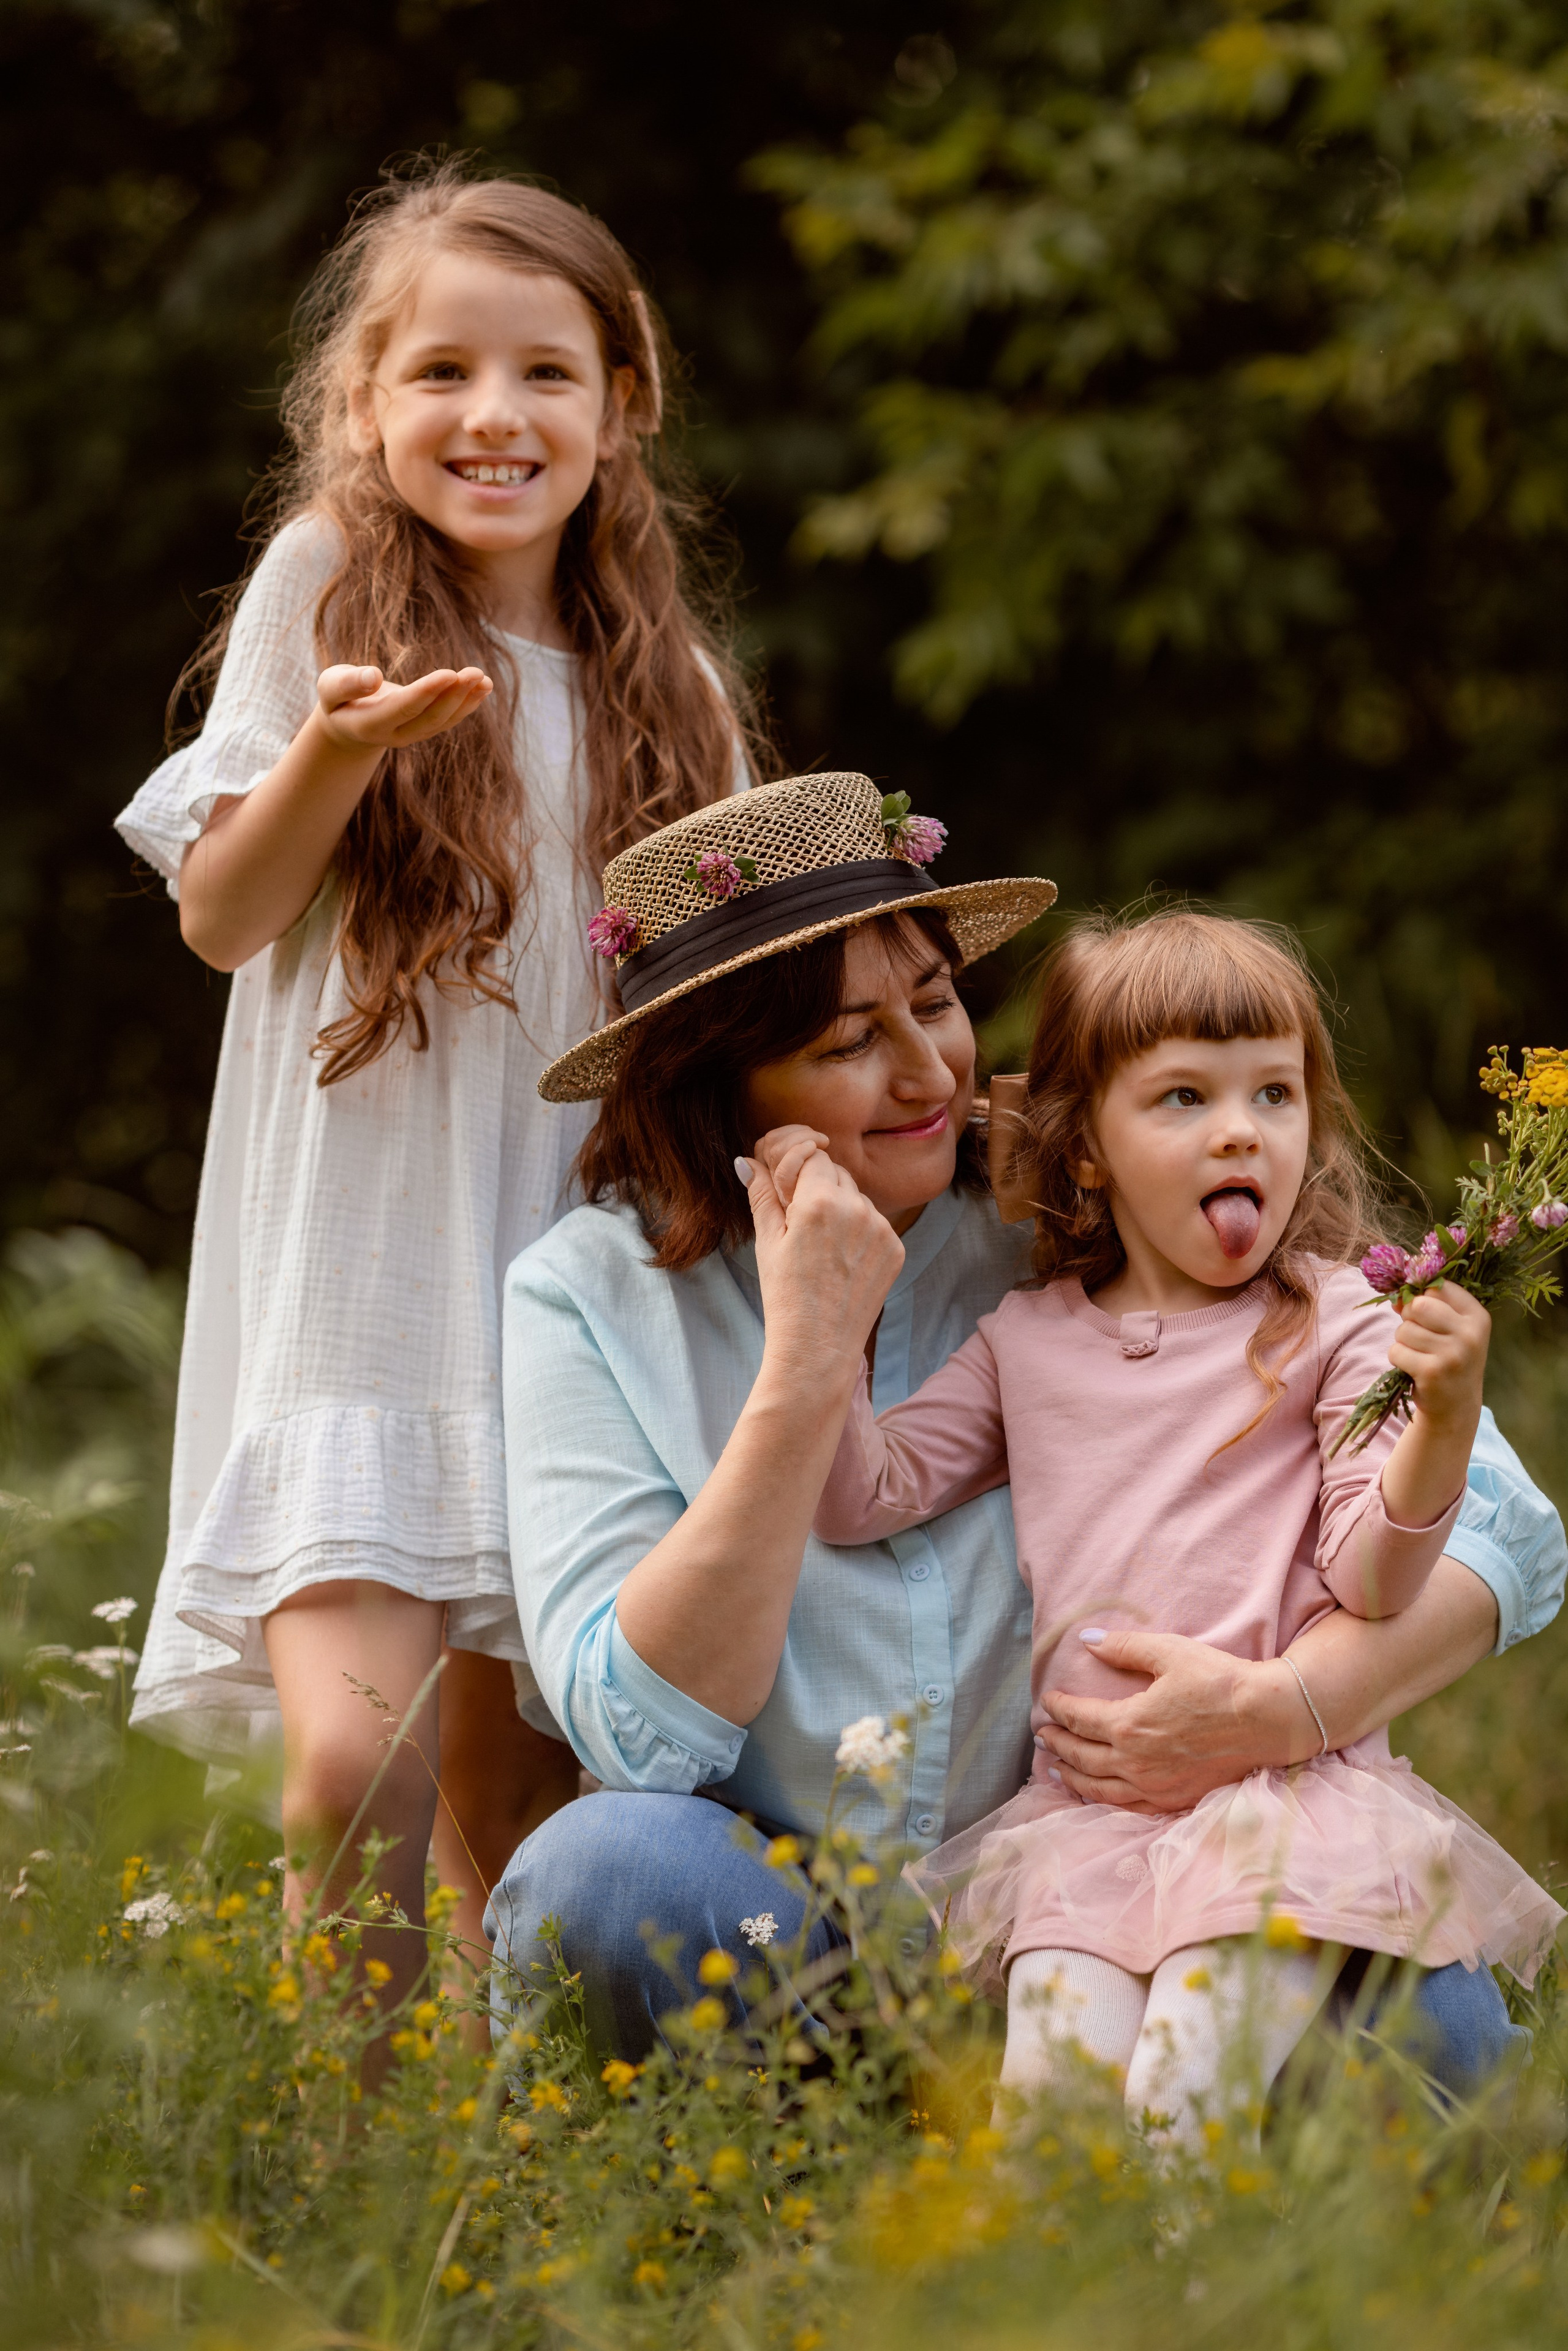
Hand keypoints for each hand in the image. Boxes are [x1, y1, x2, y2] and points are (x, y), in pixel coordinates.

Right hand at [314, 662, 492, 753]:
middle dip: (454, 696)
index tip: (449, 673)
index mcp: (369, 725)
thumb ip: (347, 684)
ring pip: (444, 722)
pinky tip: (484, 686)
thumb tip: (373, 676)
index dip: (427, 692)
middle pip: (429, 719)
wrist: (347, 724)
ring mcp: (413, 736)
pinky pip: (449, 720)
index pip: (403, 708)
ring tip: (484, 679)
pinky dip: (468, 704)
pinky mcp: (425, 730)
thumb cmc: (338, 698)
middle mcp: (395, 736)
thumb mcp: (330, 687)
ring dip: (466, 701)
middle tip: (474, 672)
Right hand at [744, 1132, 902, 1387]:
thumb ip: (761, 1194)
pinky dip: (859, 1232)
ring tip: (820, 1248)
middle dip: (818, 1186)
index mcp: (821, 1201)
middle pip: (837, 1173)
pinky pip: (874, 1223)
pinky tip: (840, 1261)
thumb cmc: (785, 1296)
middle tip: (799, 1221)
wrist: (818, 1348)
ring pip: (857, 1197)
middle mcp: (858, 1208)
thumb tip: (747, 1160)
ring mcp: (882, 1229)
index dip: (796, 1168)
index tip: (786, 1189)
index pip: (813, 1156)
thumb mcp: (767, 1241)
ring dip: (840, 1208)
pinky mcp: (896, 1249)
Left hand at [1035, 1628, 1299, 1814]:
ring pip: (1100, 1788)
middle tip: (1041, 1737)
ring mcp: (1156, 1786)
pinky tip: (1098, 1794)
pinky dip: (1104, 1801)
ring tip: (1054, 1770)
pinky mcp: (1176, 1799)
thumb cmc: (1219, 1681)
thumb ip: (1124, 1647)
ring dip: (1072, 1778)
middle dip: (1057, 1746)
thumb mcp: (1169, 1652)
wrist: (1268, 1719)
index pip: (1080, 1720)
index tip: (1047, 1701)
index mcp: (1130, 1725)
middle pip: (1083, 1757)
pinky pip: (1129, 1807)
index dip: (1059, 1710)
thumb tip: (1087, 1641)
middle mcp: (1136, 1762)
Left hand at [1389, 1284, 1490, 1434]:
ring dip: (1403, 1342)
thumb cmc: (1449, 1358)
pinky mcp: (1431, 1372)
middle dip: (1410, 1318)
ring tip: (1421, 1356)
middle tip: (1420, 1337)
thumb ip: (1428, 1306)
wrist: (1456, 1405)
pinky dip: (1398, 1358)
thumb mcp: (1450, 1329)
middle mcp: (1469, 1334)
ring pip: (1404, 1329)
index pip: (1439, 1288)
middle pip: (1419, 1305)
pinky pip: (1396, 1351)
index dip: (1423, 1298)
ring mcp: (1452, 1354)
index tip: (1427, 1314)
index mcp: (1478, 1317)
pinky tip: (1414, 1368)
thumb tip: (1395, 1296)